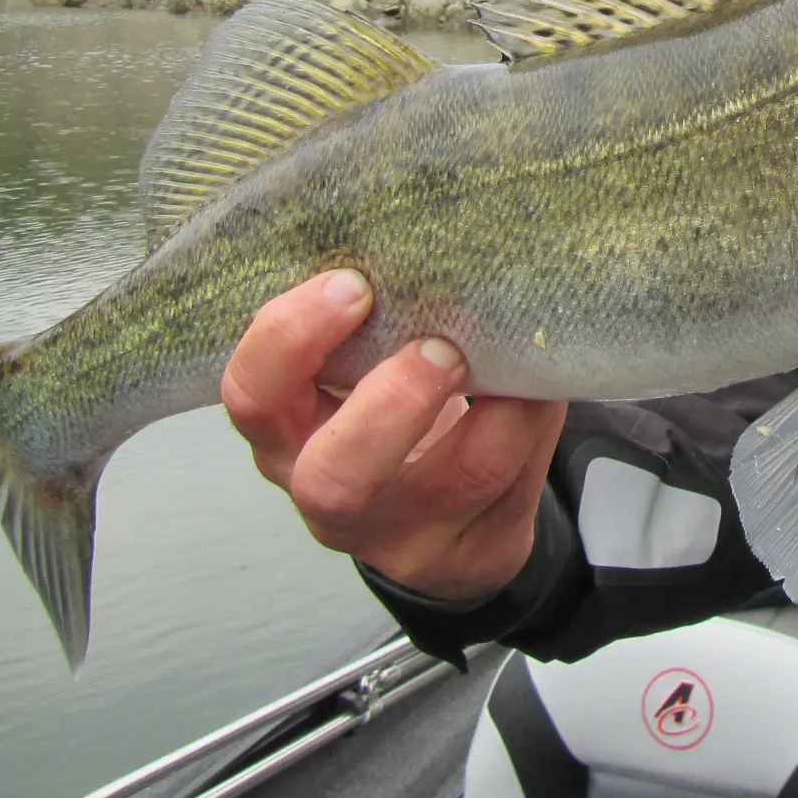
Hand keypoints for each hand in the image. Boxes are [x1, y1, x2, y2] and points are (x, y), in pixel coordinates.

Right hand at [223, 270, 566, 601]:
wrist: (443, 515)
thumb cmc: (390, 410)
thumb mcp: (358, 370)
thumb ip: (370, 323)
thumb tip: (429, 244)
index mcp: (287, 434)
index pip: (252, 394)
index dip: (291, 339)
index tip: (352, 284)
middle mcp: (329, 497)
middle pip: (334, 477)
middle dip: (392, 404)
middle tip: (440, 347)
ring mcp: (403, 539)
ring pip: (454, 483)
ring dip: (499, 407)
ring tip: (516, 355)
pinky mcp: (471, 553)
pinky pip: (513, 486)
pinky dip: (535, 422)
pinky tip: (544, 383)